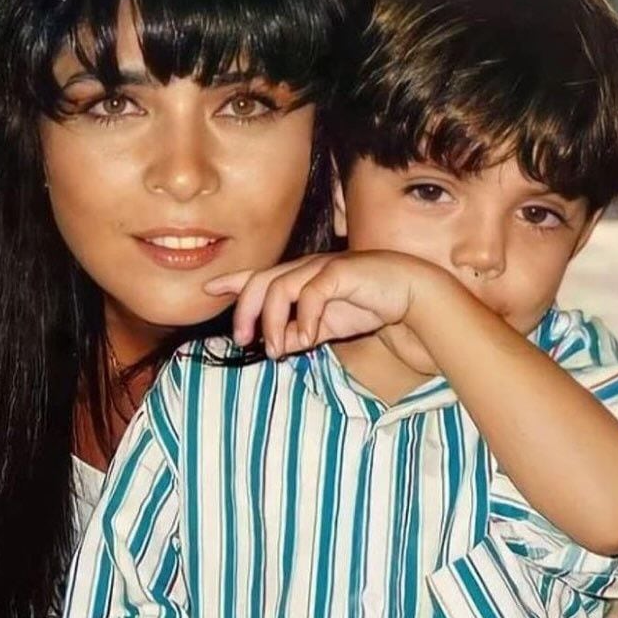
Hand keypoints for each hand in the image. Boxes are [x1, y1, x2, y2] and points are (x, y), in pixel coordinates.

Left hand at [205, 252, 439, 370]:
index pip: (259, 276)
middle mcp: (306, 268)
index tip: (208, 289)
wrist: (409, 292)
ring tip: (277, 349)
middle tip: (243, 340)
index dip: (232, 281)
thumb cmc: (369, 303)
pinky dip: (304, 318)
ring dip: (272, 321)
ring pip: (280, 287)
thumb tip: (281, 345)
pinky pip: (312, 293)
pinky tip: (306, 340)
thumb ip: (305, 332)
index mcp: (300, 277)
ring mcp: (322, 268)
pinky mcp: (340, 273)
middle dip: (245, 311)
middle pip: (261, 282)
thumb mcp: (329, 325)